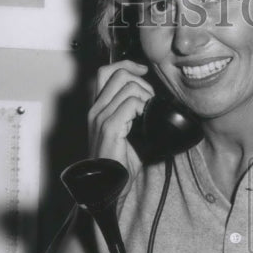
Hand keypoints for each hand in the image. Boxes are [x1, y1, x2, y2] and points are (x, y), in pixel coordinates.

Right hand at [87, 60, 153, 185]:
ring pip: (127, 86)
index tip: (143, 72)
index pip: (107, 72)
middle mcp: (96, 109)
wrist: (107, 186)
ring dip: (145, 95)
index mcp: (98, 109)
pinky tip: (145, 120)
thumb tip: (156, 107)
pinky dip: (142, 107)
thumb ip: (134, 117)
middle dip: (141, 81)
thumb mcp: (127, 135)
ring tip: (148, 111)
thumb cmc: (118, 165)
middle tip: (150, 99)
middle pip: (117, 73)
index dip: (127, 66)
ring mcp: (101, 117)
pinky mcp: (109, 127)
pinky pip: (130, 104)